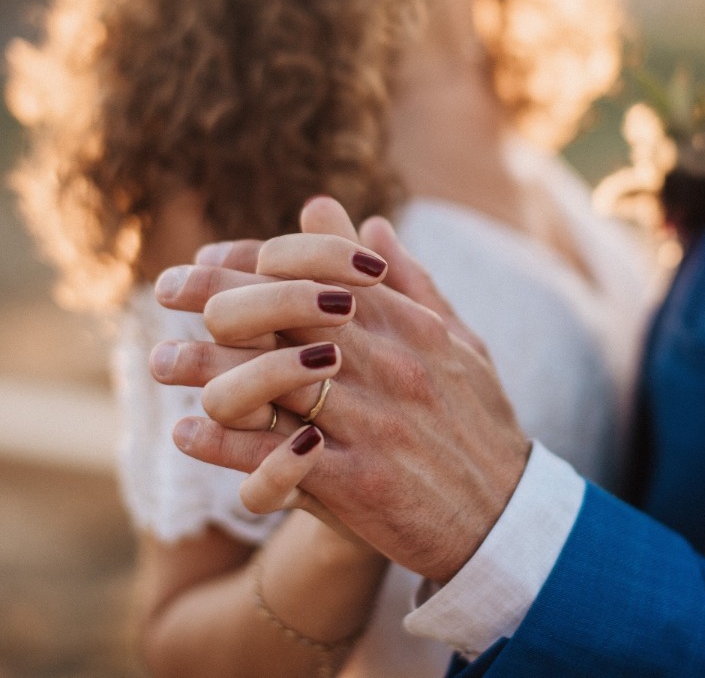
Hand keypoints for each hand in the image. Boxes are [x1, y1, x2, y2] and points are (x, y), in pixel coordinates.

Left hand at [155, 198, 529, 582]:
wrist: (508, 519)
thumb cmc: (480, 421)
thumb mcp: (457, 338)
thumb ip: (410, 279)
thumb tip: (369, 222)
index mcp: (409, 324)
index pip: (321, 270)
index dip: (258, 257)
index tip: (211, 256)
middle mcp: (388, 363)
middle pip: (286, 311)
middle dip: (216, 294)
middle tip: (164, 286)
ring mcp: (374, 422)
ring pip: (271, 380)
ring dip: (207, 367)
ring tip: (160, 361)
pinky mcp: (360, 484)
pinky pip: (278, 457)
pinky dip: (226, 444)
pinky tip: (187, 432)